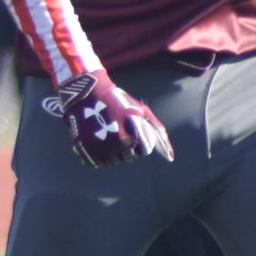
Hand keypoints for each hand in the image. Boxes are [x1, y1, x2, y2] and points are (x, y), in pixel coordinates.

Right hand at [43, 69, 173, 168]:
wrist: (88, 92)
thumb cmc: (117, 100)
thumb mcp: (141, 110)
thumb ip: (156, 129)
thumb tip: (170, 156)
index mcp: (132, 137)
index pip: (141, 152)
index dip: (138, 142)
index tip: (131, 131)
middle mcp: (116, 146)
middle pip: (126, 158)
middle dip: (126, 149)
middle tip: (119, 134)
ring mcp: (99, 148)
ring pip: (111, 162)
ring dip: (111, 153)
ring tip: (108, 137)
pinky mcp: (84, 148)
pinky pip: (95, 163)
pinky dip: (97, 156)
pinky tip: (97, 142)